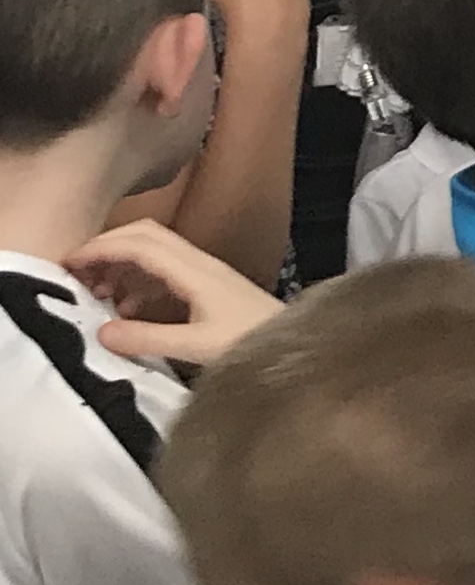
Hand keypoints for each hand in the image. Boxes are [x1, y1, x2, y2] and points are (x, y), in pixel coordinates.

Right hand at [67, 218, 283, 365]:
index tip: (69, 262)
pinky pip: (166, 273)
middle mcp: (199, 263)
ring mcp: (206, 273)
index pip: (140, 244)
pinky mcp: (210, 288)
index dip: (101, 247)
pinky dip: (140, 283)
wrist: (295, 345)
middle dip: (107, 248)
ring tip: (98, 294)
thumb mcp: (197, 347)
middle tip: (77, 274)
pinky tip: (130, 311)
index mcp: (195, 270)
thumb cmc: (252, 343)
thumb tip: (101, 331)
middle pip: (145, 237)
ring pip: (155, 253)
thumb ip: (149, 339)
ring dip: (122, 266)